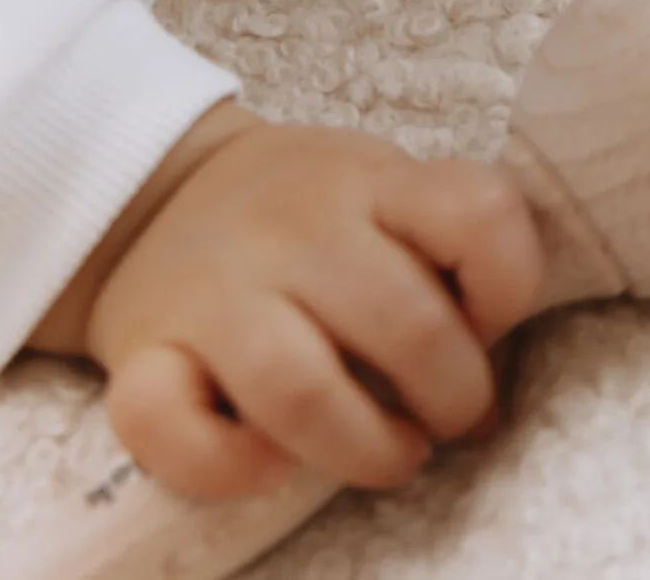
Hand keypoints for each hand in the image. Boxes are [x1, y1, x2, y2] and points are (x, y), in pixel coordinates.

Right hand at [29, 103, 547, 497]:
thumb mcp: (388, 195)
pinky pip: (168, 425)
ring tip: (391, 454)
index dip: (509, 282)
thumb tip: (488, 410)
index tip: (490, 319)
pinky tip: (272, 466)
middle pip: (404, 324)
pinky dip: (228, 464)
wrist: (160, 191)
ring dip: (365, 446)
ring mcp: (213, 292)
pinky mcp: (141, 354)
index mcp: (371, 184)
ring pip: (297, 389)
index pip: (476, 212)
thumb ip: (447, 266)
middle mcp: (294, 231)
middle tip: (449, 414)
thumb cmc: (311, 215)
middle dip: (454, 394)